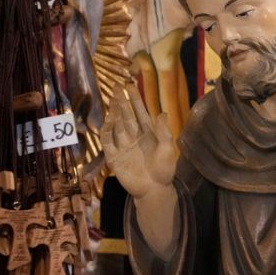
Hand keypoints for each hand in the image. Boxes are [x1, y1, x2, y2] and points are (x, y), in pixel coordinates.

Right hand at [100, 83, 176, 199]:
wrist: (154, 189)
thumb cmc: (164, 170)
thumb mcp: (168, 150)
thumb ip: (164, 132)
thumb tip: (162, 113)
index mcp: (148, 133)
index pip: (140, 112)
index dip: (135, 99)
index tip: (130, 85)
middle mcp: (134, 136)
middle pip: (126, 115)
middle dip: (122, 101)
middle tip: (117, 86)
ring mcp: (123, 146)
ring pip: (117, 125)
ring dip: (114, 112)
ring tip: (113, 99)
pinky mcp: (114, 157)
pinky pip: (108, 142)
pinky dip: (107, 131)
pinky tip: (108, 120)